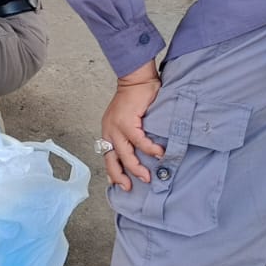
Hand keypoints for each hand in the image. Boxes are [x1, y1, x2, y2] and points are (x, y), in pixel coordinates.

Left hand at [100, 62, 165, 191]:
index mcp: (108, 131)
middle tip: (130, 187)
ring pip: (125, 154)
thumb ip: (132, 136)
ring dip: (136, 168)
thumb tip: (142, 153)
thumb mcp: (129, 119)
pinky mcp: (127, 121)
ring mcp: (116, 126)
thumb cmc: (136, 98)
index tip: (119, 184)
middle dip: (121, 176)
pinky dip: (149, 149)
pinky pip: (139, 141)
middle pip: (111, 160)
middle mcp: (109, 130)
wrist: (136, 78)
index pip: (107, 156)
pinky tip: (159, 154)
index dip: (112, 172)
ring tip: (147, 177)